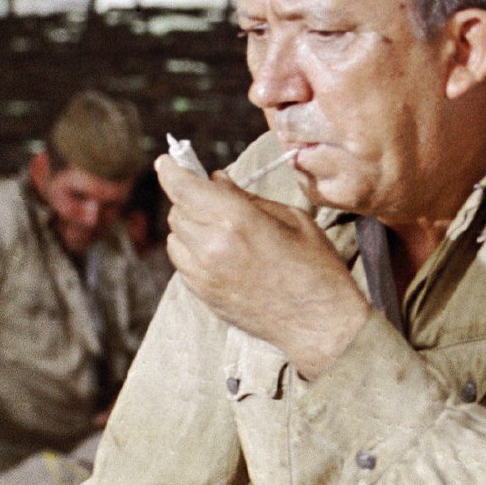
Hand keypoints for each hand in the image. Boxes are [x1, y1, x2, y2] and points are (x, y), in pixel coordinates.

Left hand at [156, 158, 367, 377]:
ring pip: (175, 238)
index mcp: (237, 221)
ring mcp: (204, 275)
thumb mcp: (291, 218)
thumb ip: (248, 198)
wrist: (319, 323)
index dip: (170, 171)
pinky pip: (183, 264)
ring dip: (189, 226)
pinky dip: (192, 251)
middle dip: (190, 199)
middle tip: (212, 197)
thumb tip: (217, 181)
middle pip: (177, 211)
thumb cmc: (315, 266)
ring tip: (218, 228)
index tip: (166, 162)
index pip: (184, 188)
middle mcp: (213, 246)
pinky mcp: (203, 295)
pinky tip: (220, 253)